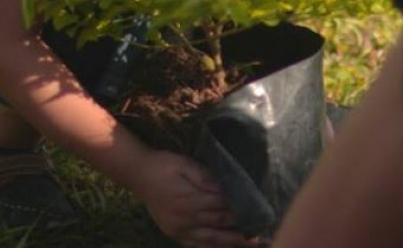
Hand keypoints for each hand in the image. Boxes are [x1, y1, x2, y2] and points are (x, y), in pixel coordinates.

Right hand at [133, 149, 255, 247]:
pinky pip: (197, 245)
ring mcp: (179, 229)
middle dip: (243, 227)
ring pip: (211, 239)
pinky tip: (227, 247)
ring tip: (252, 242)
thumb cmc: (165, 164)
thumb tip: (224, 186)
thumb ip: (204, 176)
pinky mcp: (175, 233)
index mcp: (189, 199)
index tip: (260, 207)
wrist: (138, 174)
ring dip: (233, 242)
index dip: (241, 206)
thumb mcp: (185, 164)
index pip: (222, 205)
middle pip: (220, 223)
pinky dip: (213, 247)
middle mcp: (185, 218)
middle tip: (264, 229)